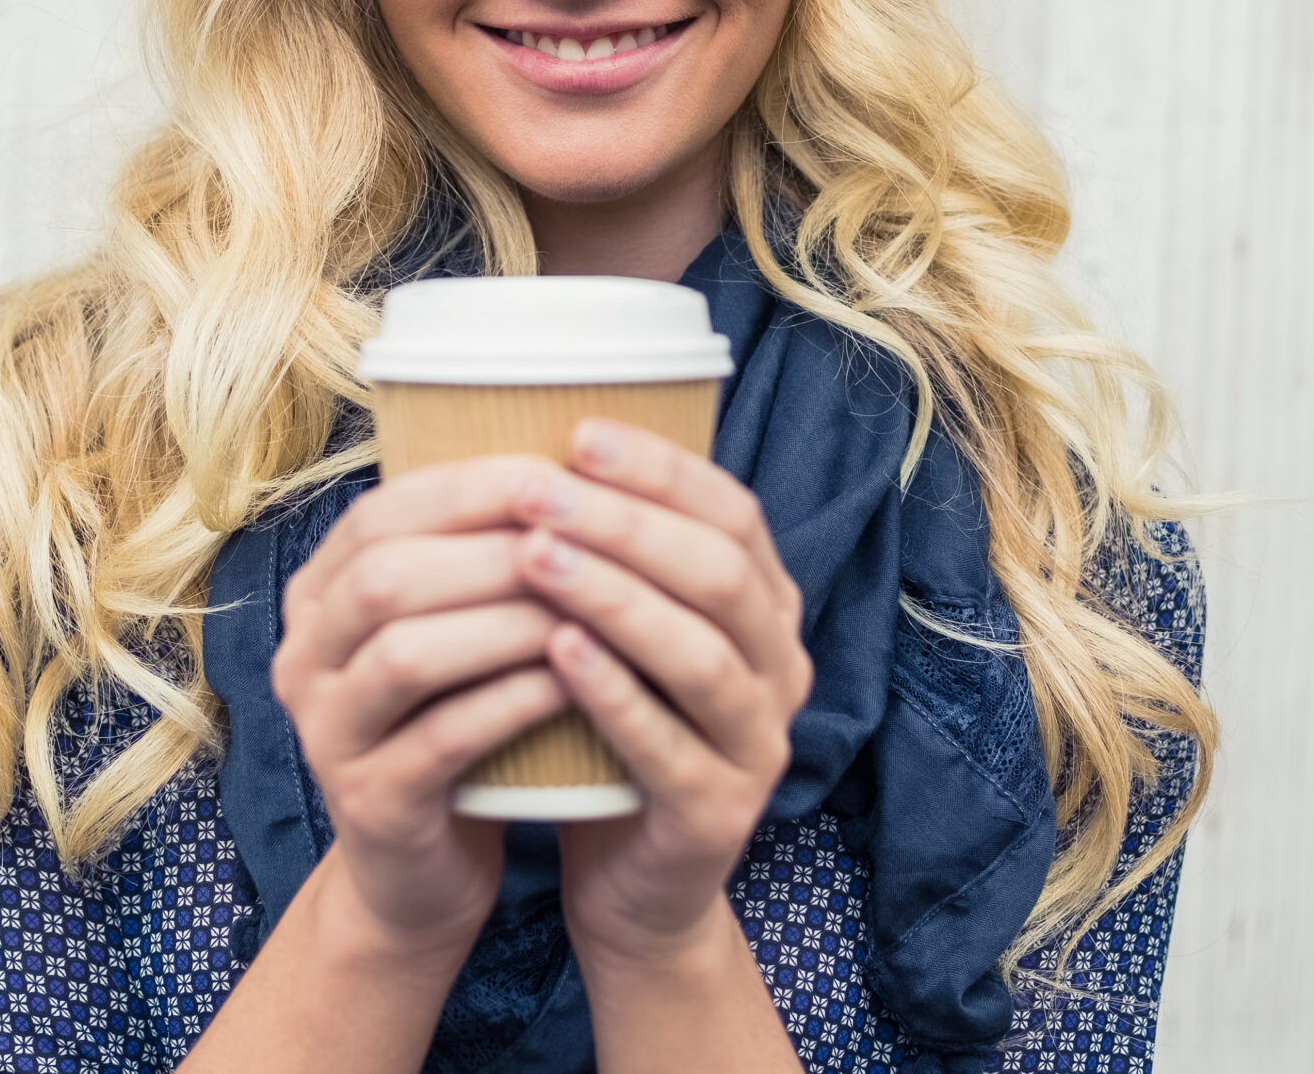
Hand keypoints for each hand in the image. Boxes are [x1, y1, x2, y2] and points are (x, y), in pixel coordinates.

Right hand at [269, 459, 579, 957]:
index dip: (470, 487)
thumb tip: (567, 455)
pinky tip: (571, 684)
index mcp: (318, 595)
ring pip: (407, 656)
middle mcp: (302, 657)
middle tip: (585, 538)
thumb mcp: (449, 628)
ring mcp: (325, 733)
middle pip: (385, 577)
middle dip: (491, 551)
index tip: (559, 474)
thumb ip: (473, 554)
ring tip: (587, 609)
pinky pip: (439, 740)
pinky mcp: (367, 804)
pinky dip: (510, 703)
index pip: (382, 512)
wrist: (419, 871)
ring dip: (505, 624)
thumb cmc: (456, 720)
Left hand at [505, 420, 811, 967]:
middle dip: (625, 524)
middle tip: (539, 491)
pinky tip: (558, 652)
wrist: (630, 879)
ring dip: (615, 597)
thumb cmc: (609, 727)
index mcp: (766, 606)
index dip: (660, 469)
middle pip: (718, 574)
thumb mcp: (621, 629)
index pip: (731, 512)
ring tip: (534, 556)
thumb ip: (612, 552)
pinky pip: (670, 745)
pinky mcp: (720, 814)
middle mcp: (781, 666)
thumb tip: (532, 440)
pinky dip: (614, 693)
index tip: (576, 433)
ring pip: (699, 654)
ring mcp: (760, 743)